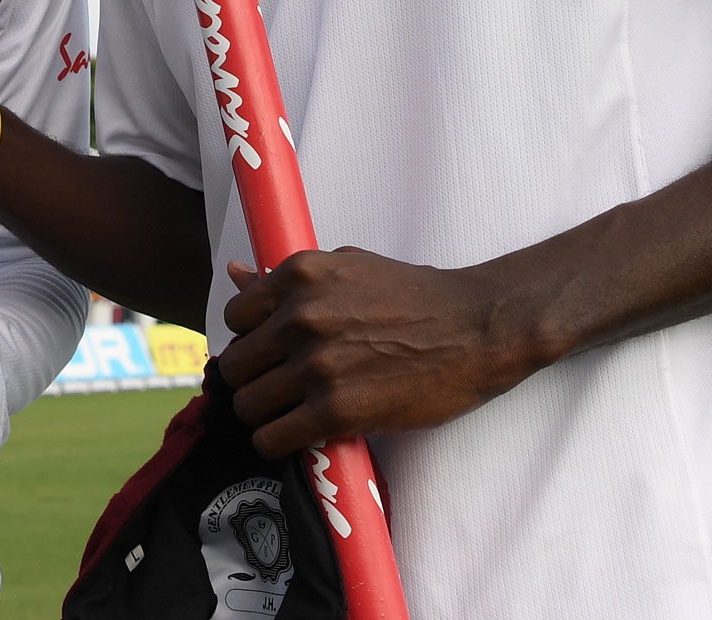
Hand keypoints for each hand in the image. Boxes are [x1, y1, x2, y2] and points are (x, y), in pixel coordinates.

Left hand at [218, 251, 537, 456]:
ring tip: (291, 414)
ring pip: (247, 406)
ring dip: (265, 415)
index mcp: (300, 275)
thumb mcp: (350, 267)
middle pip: (235, 366)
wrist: (475, 329)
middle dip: (253, 380)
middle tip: (279, 389)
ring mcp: (317, 365)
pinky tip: (300, 436)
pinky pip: (272, 439)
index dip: (251, 338)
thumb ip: (289, 278)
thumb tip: (235, 273)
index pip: (235, 317)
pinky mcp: (337, 411)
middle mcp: (300, 316)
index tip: (271, 352)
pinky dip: (278, 443)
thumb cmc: (416, 297)